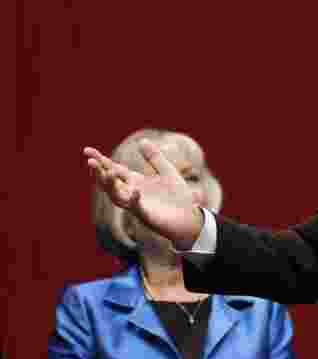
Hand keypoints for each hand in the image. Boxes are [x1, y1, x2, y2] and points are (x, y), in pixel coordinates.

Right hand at [84, 139, 203, 250]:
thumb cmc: (177, 196)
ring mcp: (137, 205)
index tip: (87, 150)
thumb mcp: (167, 172)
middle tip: (90, 161)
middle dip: (99, 172)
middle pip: (110, 182)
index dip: (101, 160)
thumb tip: (142, 140)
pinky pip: (137, 208)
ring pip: (117, 196)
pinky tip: (135, 190)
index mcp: (135, 181)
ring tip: (107, 172)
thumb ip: (155, 158)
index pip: (114, 169)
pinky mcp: (147, 216)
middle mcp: (131, 193)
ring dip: (110, 185)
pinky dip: (134, 199)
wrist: (190, 218)